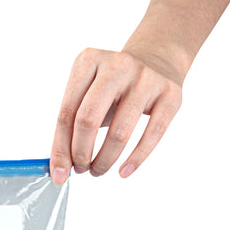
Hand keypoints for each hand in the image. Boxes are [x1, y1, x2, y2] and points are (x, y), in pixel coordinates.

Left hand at [50, 48, 181, 183]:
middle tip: (80, 169)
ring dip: (104, 160)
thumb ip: (71, 126)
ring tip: (98, 170)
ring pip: (120, 132)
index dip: (60, 148)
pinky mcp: (170, 93)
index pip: (66, 113)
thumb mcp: (87, 93)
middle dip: (80, 153)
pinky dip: (136, 159)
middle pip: (88, 119)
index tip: (58, 173)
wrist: (158, 57)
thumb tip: (59, 167)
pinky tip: (124, 171)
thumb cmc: (114, 86)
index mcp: (88, 62)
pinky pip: (152, 133)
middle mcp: (116, 65)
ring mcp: (146, 78)